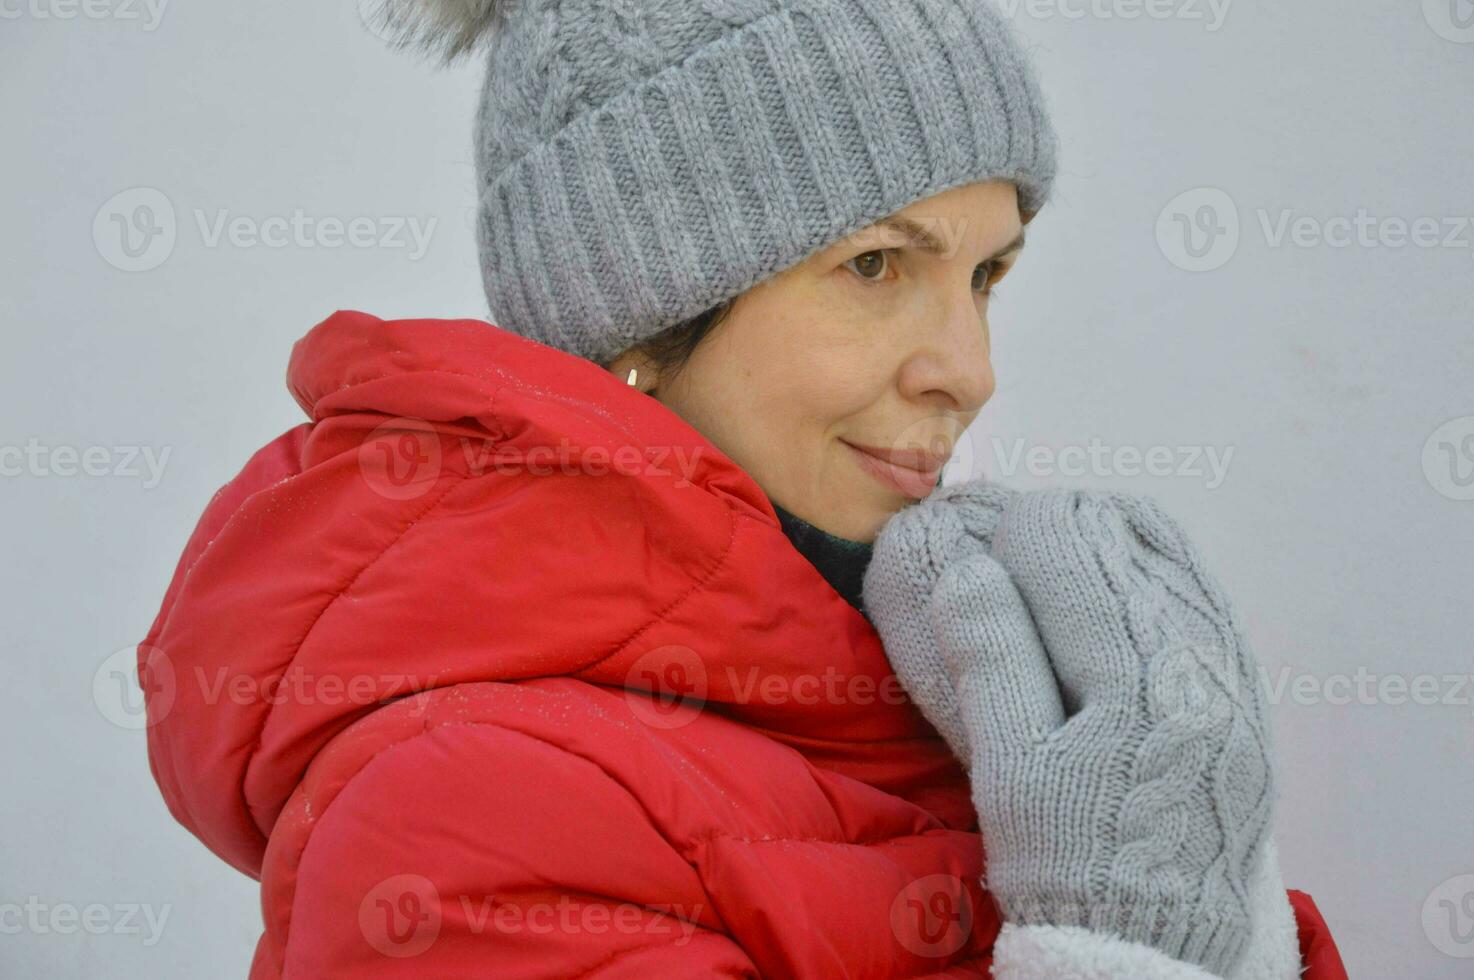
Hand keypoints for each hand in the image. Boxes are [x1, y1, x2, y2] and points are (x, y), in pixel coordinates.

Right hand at [864, 481, 1275, 976]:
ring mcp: (1232, 665)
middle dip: (1058, 530)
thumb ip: (993, 659)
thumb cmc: (1072, 857)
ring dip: (1105, 541)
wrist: (1160, 936)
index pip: (1071, 542)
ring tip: (1058, 566)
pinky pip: (1201, 587)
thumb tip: (968, 566)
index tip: (981, 558)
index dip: (1014, 535)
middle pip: (1124, 530)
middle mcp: (1200, 652)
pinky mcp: (1244, 685)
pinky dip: (1150, 569)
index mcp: (1136, 671)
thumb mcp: (1012, 769)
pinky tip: (1115, 590)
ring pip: (1170, 551)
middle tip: (1012, 557)